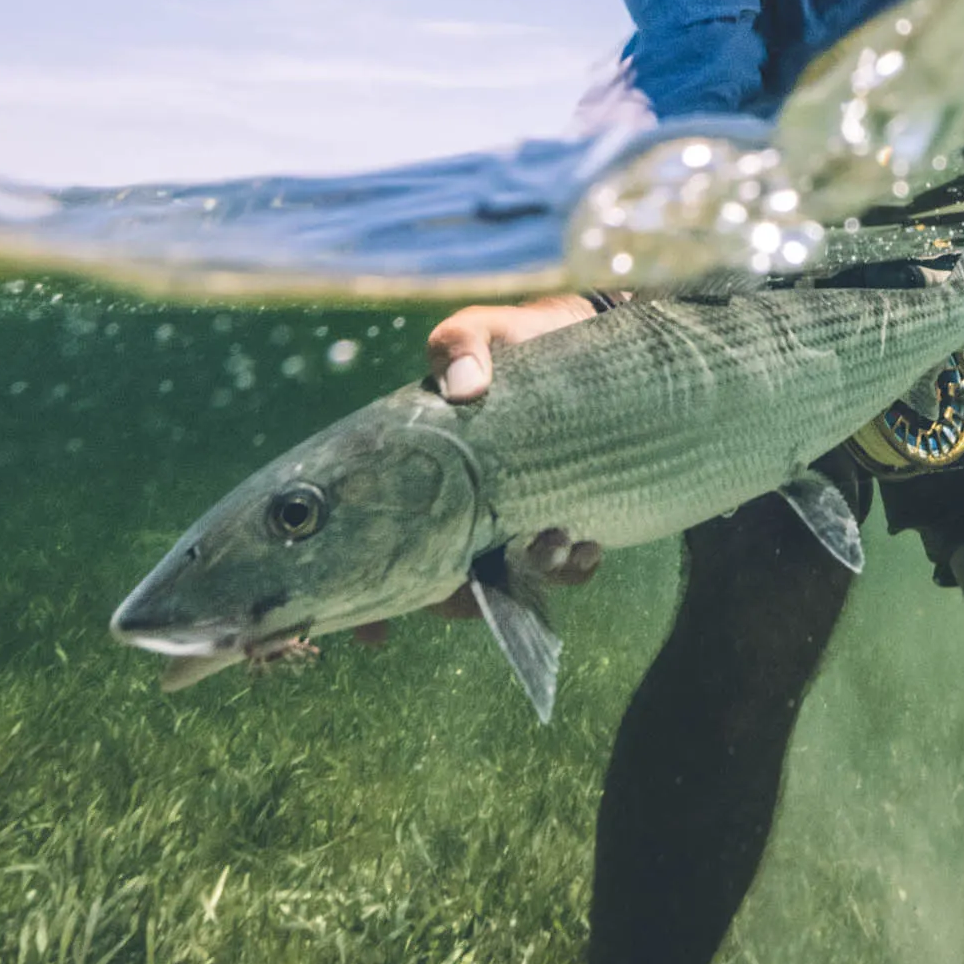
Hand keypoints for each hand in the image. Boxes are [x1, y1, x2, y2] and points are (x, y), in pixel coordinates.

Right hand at [351, 296, 606, 646]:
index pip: (375, 547)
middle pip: (435, 587)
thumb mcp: (484, 332)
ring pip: (502, 585)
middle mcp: (457, 510)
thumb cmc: (523, 341)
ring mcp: (510, 522)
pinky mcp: (562, 523)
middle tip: (478, 583)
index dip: (365, 599)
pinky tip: (586, 545)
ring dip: (523, 580)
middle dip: (456, 602)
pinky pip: (560, 570)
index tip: (370, 632)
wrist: (598, 348)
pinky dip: (572, 568)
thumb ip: (462, 344)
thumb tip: (464, 387)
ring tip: (553, 541)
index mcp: (417, 478)